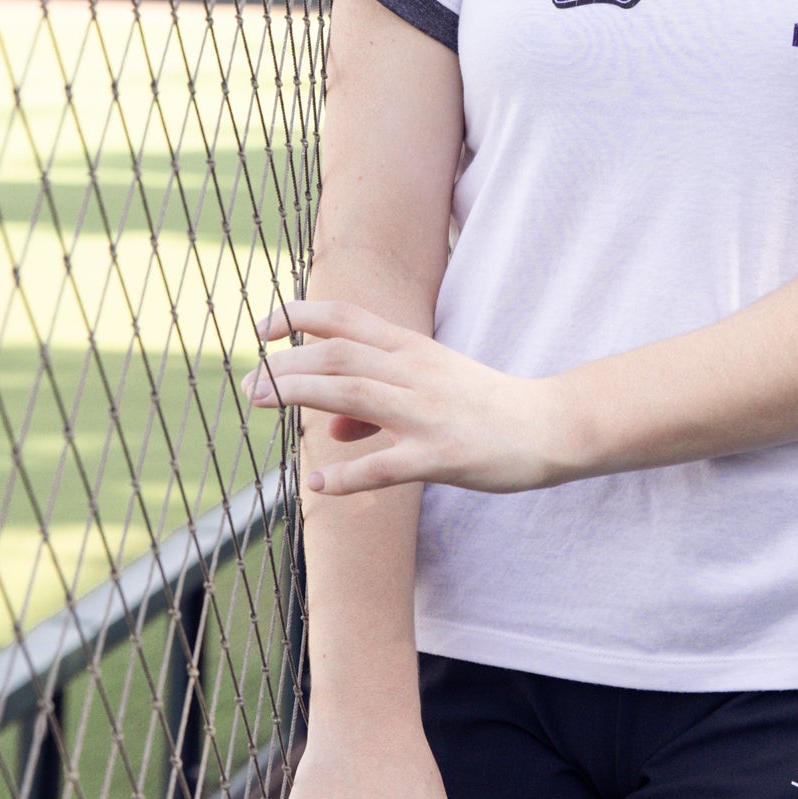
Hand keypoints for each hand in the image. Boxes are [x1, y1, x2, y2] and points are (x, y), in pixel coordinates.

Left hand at [243, 299, 573, 494]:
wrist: (547, 425)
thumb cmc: (483, 404)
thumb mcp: (428, 387)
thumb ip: (373, 404)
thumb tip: (326, 428)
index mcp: (412, 348)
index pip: (346, 318)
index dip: (299, 315)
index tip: (262, 328)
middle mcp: (415, 372)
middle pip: (339, 354)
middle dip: (287, 363)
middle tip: (250, 385)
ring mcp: (428, 412)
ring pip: (353, 394)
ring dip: (301, 394)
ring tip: (261, 402)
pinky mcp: (442, 454)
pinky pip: (387, 464)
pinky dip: (349, 474)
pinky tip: (318, 484)